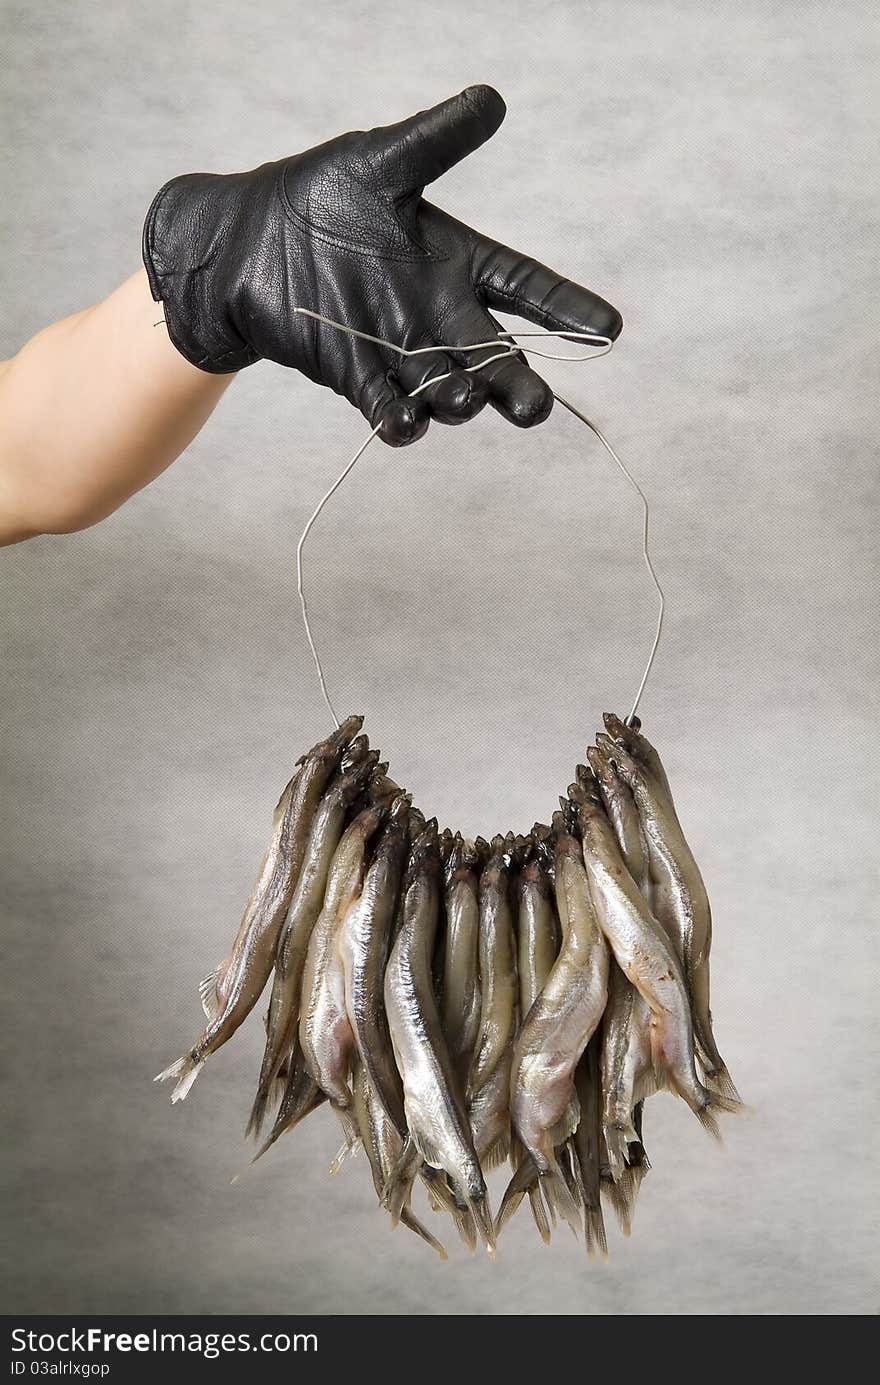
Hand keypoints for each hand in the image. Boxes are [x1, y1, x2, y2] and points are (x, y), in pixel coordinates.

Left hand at [143, 85, 621, 445]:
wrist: (249, 243)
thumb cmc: (320, 194)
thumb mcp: (379, 161)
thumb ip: (435, 141)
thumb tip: (492, 99)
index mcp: (457, 262)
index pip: (524, 286)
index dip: (565, 308)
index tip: (609, 330)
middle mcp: (437, 316)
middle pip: (493, 357)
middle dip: (516, 384)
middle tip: (536, 408)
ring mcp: (399, 352)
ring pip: (445, 390)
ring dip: (456, 399)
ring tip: (462, 398)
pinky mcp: (355, 377)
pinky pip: (385, 407)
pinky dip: (396, 420)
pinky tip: (404, 425)